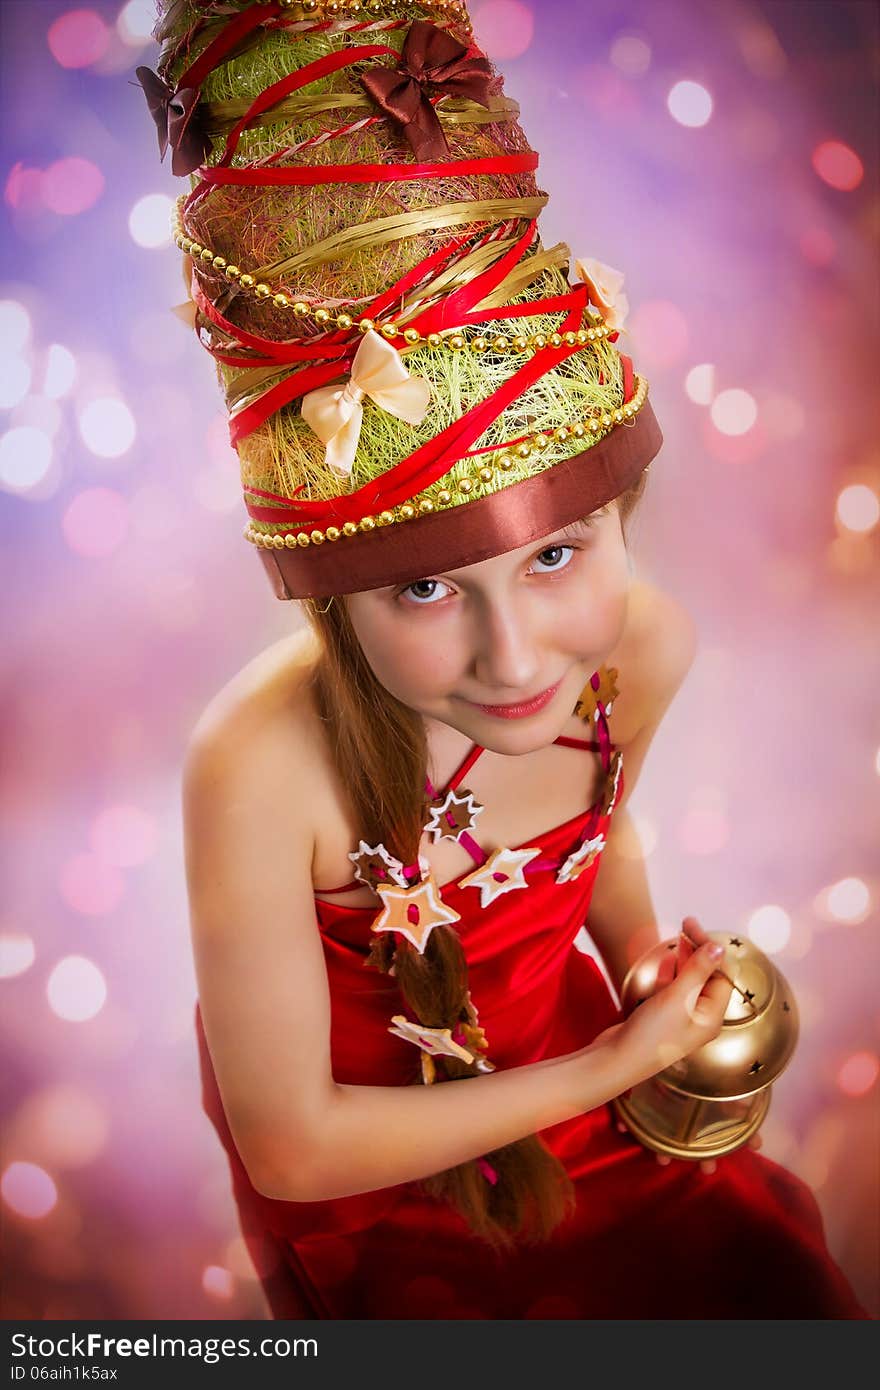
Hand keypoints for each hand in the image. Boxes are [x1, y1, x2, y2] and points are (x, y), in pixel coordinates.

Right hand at [614, 924, 731, 1085]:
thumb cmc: (650, 1034)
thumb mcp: (677, 997)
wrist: (617, 1061)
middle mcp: (701, 1017)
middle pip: (708, 976)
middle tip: (685, 923)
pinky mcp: (664, 1018)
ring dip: (686, 958)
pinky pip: (674, 990)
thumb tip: (719, 947)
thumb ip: (698, 970)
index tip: (691, 925)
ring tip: (679, 937)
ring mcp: (682, 1018)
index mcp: (713, 1016)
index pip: (722, 973)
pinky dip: (673, 973)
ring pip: (691, 981)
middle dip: (699, 949)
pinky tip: (668, 960)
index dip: (710, 947)